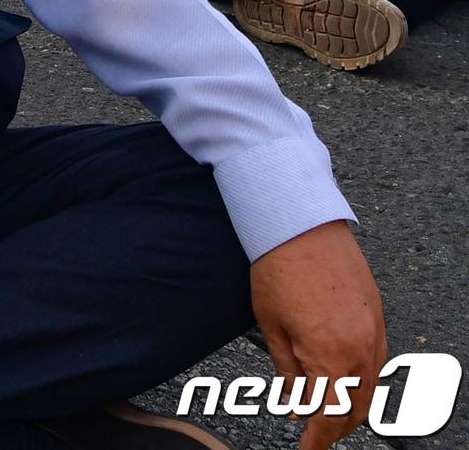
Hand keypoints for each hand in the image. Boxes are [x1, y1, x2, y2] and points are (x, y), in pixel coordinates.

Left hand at [251, 221, 385, 449]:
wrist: (299, 223)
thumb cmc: (277, 268)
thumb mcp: (270, 326)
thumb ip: (287, 372)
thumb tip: (294, 405)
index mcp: (331, 356)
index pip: (329, 415)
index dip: (317, 439)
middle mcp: (361, 350)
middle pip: (355, 408)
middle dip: (335, 427)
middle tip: (315, 436)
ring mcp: (375, 332)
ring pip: (371, 388)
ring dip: (351, 406)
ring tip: (326, 412)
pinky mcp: (379, 316)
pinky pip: (377, 362)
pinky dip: (362, 379)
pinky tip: (343, 380)